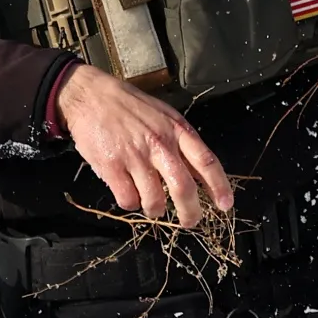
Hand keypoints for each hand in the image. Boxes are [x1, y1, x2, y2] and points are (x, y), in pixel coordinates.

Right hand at [55, 65, 232, 224]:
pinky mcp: (112, 167)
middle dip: (190, 212)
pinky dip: (130, 203)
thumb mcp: (165, 116)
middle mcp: (160, 144)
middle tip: (190, 222)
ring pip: (155, 201)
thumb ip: (181, 141)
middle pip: (184, 188)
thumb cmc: (130, 106)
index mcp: (177, 130)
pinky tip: (128, 192)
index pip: (206, 162)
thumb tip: (197, 172)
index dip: (220, 187)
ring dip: (155, 209)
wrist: (91, 96)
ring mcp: (136, 157)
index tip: (226, 205)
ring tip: (152, 205)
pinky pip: (128, 200)